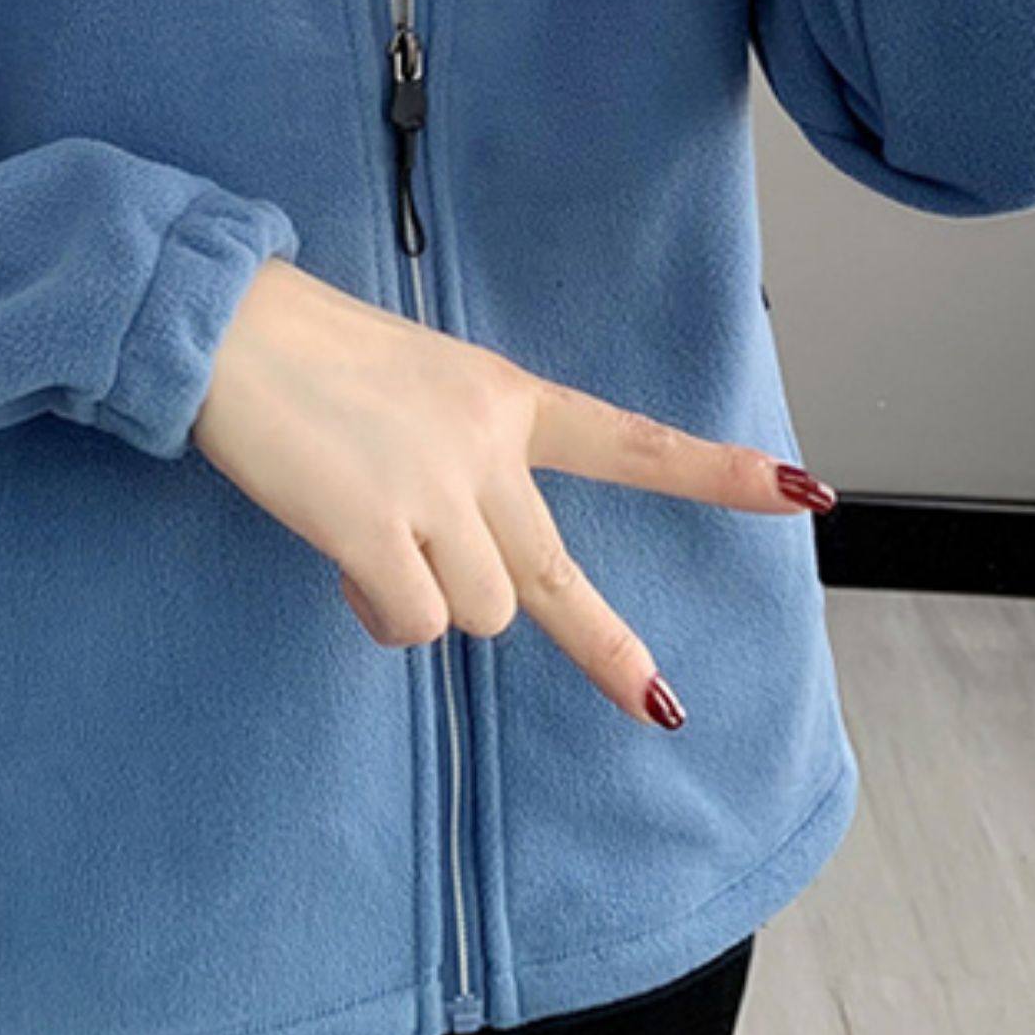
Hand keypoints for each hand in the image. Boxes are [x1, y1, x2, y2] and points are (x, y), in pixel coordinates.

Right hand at [193, 259, 835, 727]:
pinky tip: (338, 558)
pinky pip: (410, 623)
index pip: (626, 440)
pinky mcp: (381, 532)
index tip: (806, 494)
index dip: (716, 472)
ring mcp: (439, 491)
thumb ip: (446, 468)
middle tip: (660, 706)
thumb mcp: (405, 390)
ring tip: (361, 548)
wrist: (228, 328)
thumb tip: (427, 575)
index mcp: (502, 397)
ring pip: (474, 614)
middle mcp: (487, 447)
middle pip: (555, 577)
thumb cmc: (300, 353)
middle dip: (608, 650)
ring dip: (419, 604)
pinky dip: (376, 611)